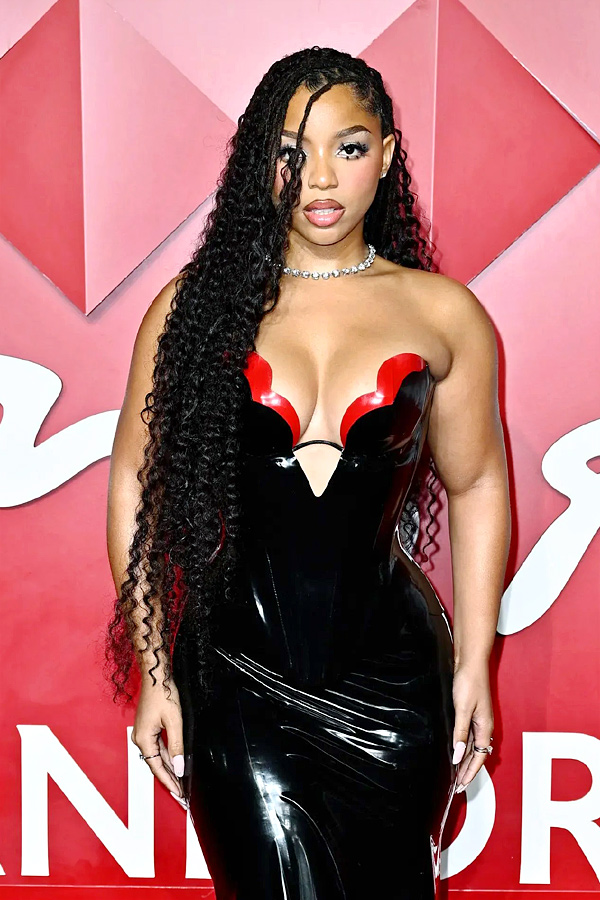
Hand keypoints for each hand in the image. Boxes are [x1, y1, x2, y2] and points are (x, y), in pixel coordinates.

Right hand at [130, 675, 185, 799]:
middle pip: (156, 765)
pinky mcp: (147, 728)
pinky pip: (157, 747)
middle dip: (170, 778)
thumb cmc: (162, 694)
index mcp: (143, 740)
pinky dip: (166, 757)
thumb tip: (178, 767)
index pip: (157, 768)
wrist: (155, 676)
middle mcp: (140, 739)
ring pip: (157, 757)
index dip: (169, 782)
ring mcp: (143, 733)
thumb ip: (177, 746)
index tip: (179, 794)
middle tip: (181, 793)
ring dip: (168, 768)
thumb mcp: (174, 721)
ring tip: (180, 782)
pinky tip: (174, 763)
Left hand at [451, 660, 493, 791]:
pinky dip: (463, 748)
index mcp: (485, 727)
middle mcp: (484, 726)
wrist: (470, 662)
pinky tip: (456, 751)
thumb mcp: (462, 709)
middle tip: (457, 786)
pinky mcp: (471, 714)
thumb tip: (457, 755)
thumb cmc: (469, 682)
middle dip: (468, 771)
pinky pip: (469, 738)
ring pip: (473, 748)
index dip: (469, 773)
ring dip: (465, 761)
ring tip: (456, 774)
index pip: (478, 758)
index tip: (461, 786)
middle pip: (477, 755)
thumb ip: (460, 733)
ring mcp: (478, 720)